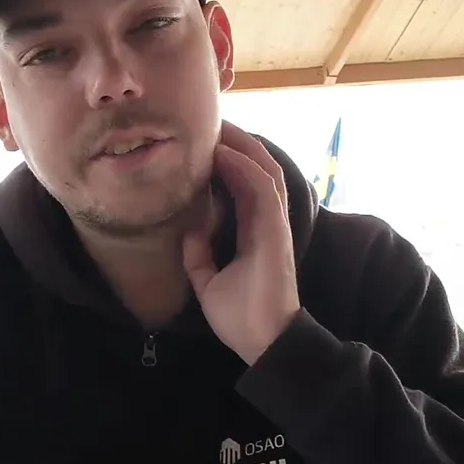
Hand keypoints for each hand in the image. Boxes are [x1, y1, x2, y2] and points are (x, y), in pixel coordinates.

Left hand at [183, 121, 300, 364]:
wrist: (261, 342)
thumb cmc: (240, 316)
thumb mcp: (207, 281)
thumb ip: (199, 255)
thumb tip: (188, 231)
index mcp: (254, 230)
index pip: (244, 184)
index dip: (228, 159)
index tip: (204, 141)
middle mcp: (267, 221)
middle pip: (257, 168)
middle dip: (237, 142)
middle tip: (211, 121)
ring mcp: (274, 224)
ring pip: (264, 170)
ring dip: (242, 145)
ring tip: (218, 125)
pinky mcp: (275, 232)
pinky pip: (262, 189)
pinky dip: (244, 167)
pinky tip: (223, 153)